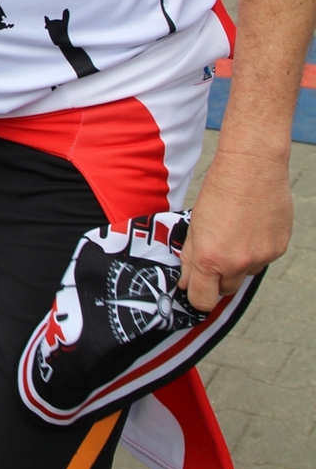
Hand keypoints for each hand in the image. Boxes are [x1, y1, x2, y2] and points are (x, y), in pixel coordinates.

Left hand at [179, 147, 292, 309]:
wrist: (252, 168)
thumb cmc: (219, 190)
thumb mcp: (195, 225)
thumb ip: (191, 258)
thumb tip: (188, 283)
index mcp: (210, 259)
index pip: (202, 300)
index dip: (197, 296)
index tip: (196, 288)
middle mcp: (237, 263)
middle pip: (226, 289)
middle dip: (218, 278)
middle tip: (216, 253)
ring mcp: (261, 257)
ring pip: (247, 273)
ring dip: (239, 262)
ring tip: (235, 232)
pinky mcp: (279, 248)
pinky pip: (265, 259)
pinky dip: (257, 249)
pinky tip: (252, 226)